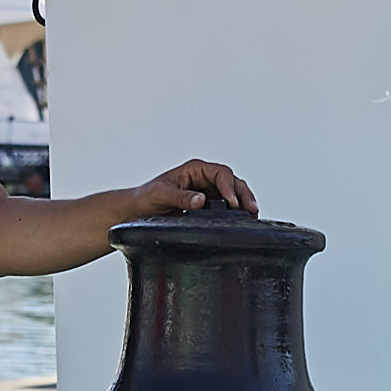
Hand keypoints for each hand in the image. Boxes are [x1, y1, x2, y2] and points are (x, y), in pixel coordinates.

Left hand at [130, 156, 258, 216]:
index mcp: (195, 170)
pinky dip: (237, 211)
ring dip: (244, 202)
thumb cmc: (146, 198)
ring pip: (233, 193)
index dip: (228, 186)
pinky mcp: (208, 206)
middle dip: (243, 194)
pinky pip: (227, 206)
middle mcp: (204, 178)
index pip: (220, 173)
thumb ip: (181, 197)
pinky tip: (243, 220)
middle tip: (251, 209)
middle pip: (232, 181)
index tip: (232, 202)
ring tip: (252, 215)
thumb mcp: (161, 195)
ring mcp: (208, 192)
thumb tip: (201, 200)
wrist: (137, 211)